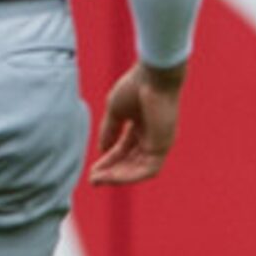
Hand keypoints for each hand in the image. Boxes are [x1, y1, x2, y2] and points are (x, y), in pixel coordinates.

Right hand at [90, 60, 184, 184]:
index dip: (107, 160)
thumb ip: (109, 131)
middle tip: (92, 180)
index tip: (92, 170)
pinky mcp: (164, 146)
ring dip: (117, 177)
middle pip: (130, 161)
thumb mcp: (116, 112)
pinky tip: (111, 177)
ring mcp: (159, 142)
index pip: (123, 149)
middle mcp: (152, 136)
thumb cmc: (136, 86)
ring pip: (138, 169)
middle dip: (111, 171)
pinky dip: (129, 176)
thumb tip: (102, 151)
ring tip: (98, 180)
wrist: (153, 76)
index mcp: (142, 125)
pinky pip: (148, 170)